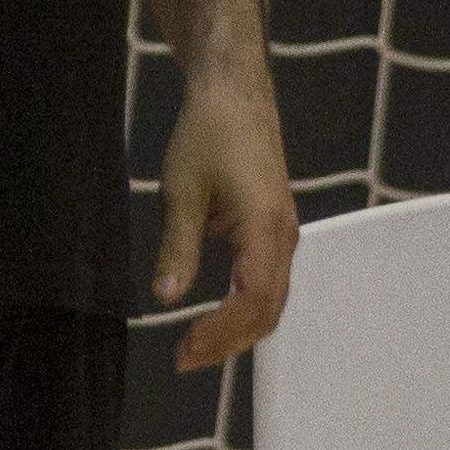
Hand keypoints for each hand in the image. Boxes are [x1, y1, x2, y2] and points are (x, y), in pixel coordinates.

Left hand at [154, 72, 295, 372]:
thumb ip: (177, 249)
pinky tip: (215, 316)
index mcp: (265, 225)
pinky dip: (244, 306)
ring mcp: (283, 231)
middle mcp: (284, 234)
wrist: (234, 91)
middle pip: (269, 308)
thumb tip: (166, 299)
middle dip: (228, 341)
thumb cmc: (209, 130)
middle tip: (183, 358)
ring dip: (237, 327)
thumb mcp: (182, 191)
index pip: (254, 299)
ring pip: (272, 298)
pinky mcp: (274, 227)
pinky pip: (268, 279)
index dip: (222, 331)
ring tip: (195, 346)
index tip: (186, 348)